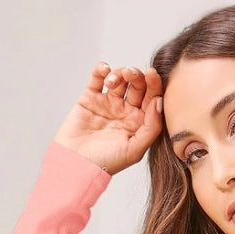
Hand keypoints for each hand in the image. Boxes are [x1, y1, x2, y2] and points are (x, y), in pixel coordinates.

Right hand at [53, 61, 164, 175]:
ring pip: (119, 79)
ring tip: (112, 81)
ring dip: (119, 73)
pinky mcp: (90, 98)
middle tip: (130, 74)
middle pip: (136, 85)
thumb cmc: (106, 162)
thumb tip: (159, 102)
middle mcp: (125, 111)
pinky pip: (97, 77)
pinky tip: (104, 70)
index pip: (151, 98)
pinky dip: (101, 69)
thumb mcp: (134, 150)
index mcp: (139, 123)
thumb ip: (151, 127)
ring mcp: (108, 103)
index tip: (152, 74)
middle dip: (136, 76)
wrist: (76, 163)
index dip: (154, 84)